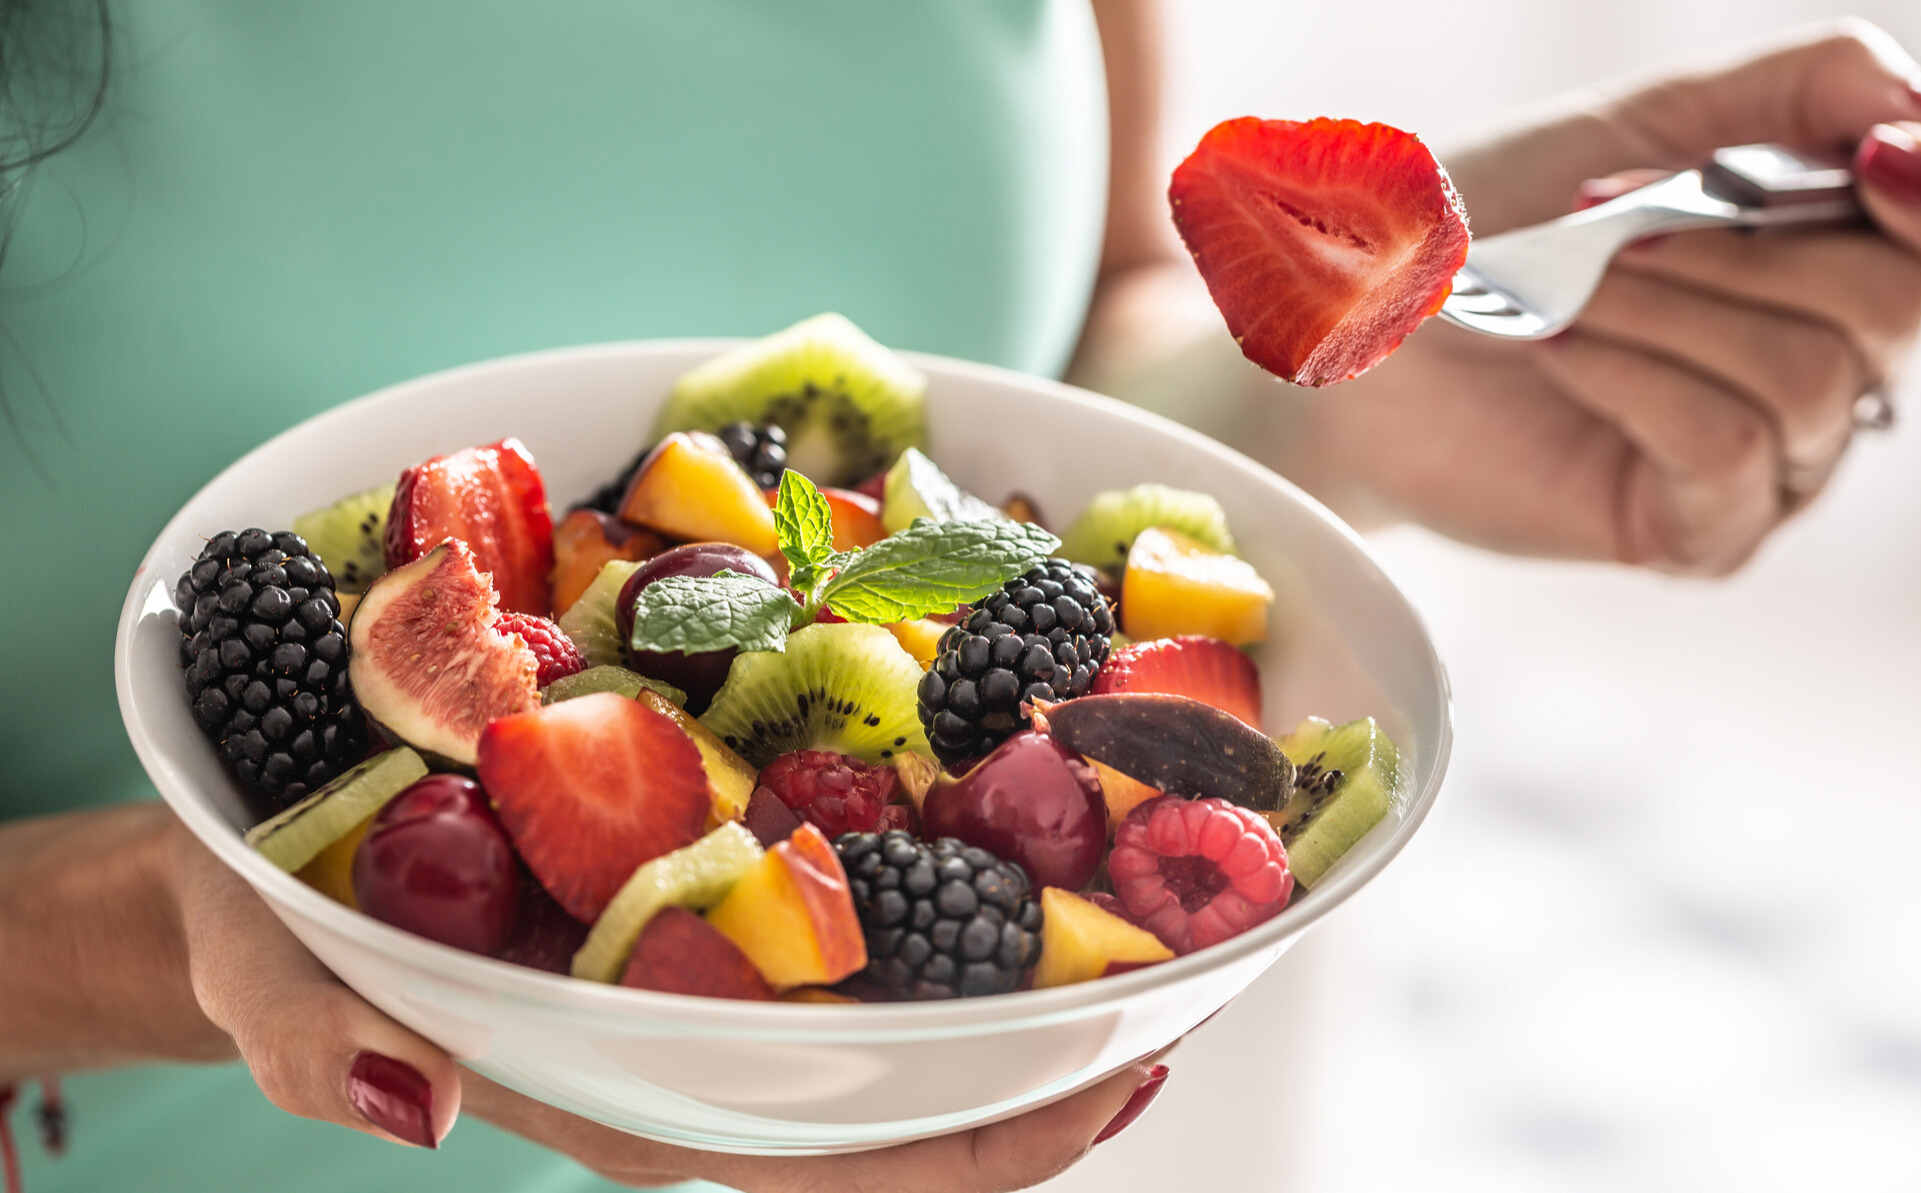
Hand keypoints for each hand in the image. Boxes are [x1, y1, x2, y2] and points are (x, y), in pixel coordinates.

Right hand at [161, 821, 1159, 1190]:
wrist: (267, 850)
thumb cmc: (275, 931)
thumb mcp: (274, 977)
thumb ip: (319, 1040)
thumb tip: (404, 1109)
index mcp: (636, 1091)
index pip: (837, 1166)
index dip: (982, 1149)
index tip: (1112, 1091)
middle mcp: (706, 1039)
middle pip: (909, 1093)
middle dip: (1047, 1063)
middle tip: (1178, 993)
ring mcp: (717, 962)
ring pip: (896, 992)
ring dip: (1019, 960)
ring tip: (1141, 894)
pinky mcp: (707, 875)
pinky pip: (848, 884)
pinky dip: (940, 853)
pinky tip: (1001, 793)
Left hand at [1291, 20, 1920, 572]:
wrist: (1364, 324)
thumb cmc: (1496, 222)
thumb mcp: (1655, 121)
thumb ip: (1814, 93)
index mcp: (1849, 255)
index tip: (1890, 161)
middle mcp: (1838, 367)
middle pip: (1895, 305)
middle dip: (1736, 243)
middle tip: (1607, 219)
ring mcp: (1777, 463)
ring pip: (1808, 378)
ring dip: (1665, 304)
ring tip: (1564, 288)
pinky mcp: (1699, 532)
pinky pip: (1729, 447)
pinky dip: (1633, 374)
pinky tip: (1559, 346)